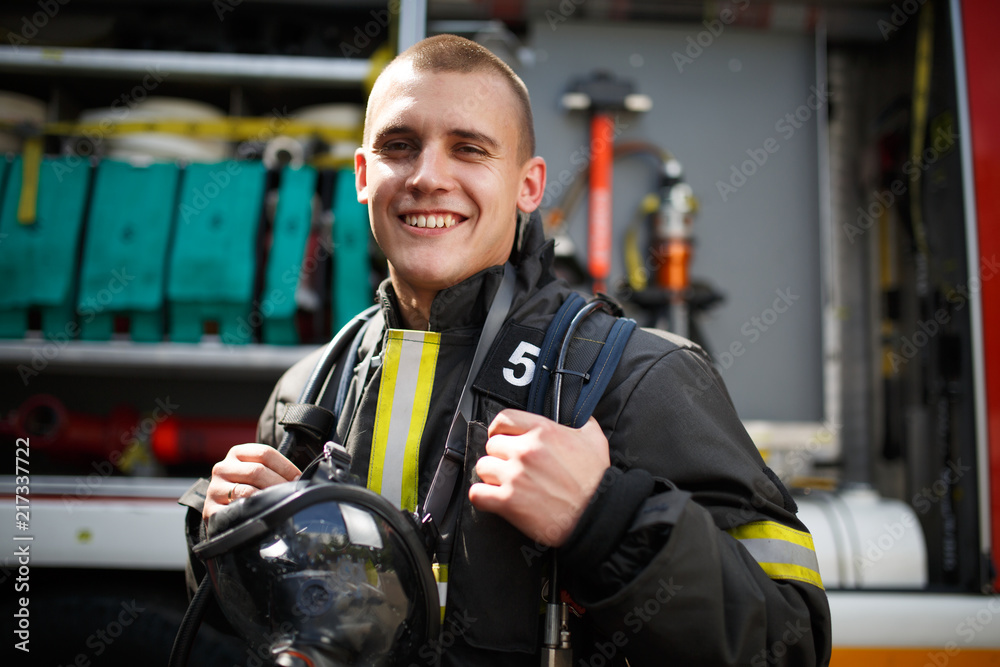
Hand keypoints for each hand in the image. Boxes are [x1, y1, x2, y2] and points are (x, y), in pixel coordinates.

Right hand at [203, 444, 300, 521]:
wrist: (222, 510)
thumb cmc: (248, 488)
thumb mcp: (258, 472)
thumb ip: (275, 470)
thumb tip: (304, 479)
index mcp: (237, 453)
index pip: (265, 453)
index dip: (286, 467)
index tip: (299, 479)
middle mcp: (222, 468)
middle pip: (257, 471)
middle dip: (280, 484)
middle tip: (293, 495)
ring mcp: (214, 489)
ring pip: (247, 491)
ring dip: (268, 499)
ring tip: (280, 505)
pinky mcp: (210, 510)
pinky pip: (235, 511)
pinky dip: (252, 513)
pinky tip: (262, 515)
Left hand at [468, 410, 609, 546]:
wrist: (597, 515)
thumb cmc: (596, 481)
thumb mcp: (594, 439)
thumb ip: (581, 421)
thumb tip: (577, 413)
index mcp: (542, 431)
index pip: (503, 419)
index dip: (500, 429)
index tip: (502, 438)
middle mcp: (525, 450)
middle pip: (491, 445)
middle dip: (500, 456)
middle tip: (512, 467)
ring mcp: (514, 476)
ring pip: (482, 467)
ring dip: (492, 476)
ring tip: (506, 484)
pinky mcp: (508, 501)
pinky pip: (477, 494)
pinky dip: (482, 497)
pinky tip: (494, 499)